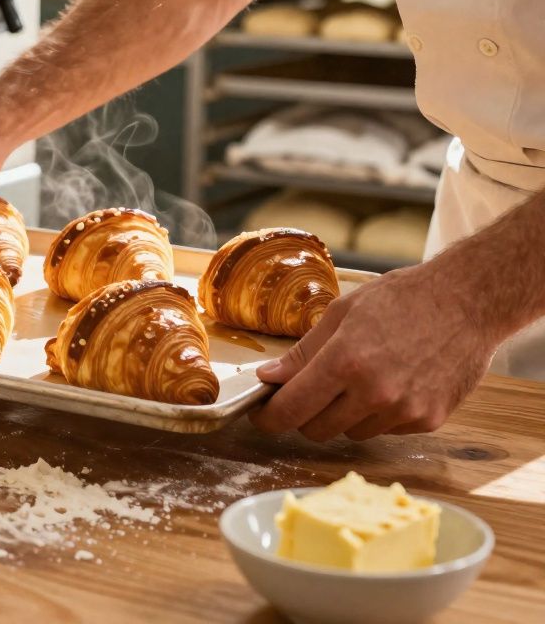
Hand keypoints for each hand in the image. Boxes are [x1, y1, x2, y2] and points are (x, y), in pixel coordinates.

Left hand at [248, 264, 493, 441]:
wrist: (469, 300)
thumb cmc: (403, 299)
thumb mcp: (341, 313)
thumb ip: (302, 353)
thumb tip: (268, 378)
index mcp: (344, 361)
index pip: (290, 409)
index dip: (268, 417)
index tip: (261, 414)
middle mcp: (374, 392)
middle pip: (316, 429)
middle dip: (305, 413)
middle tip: (311, 390)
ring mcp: (404, 411)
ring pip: (350, 432)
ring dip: (344, 414)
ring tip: (362, 377)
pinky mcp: (428, 421)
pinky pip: (385, 430)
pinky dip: (379, 414)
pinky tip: (393, 383)